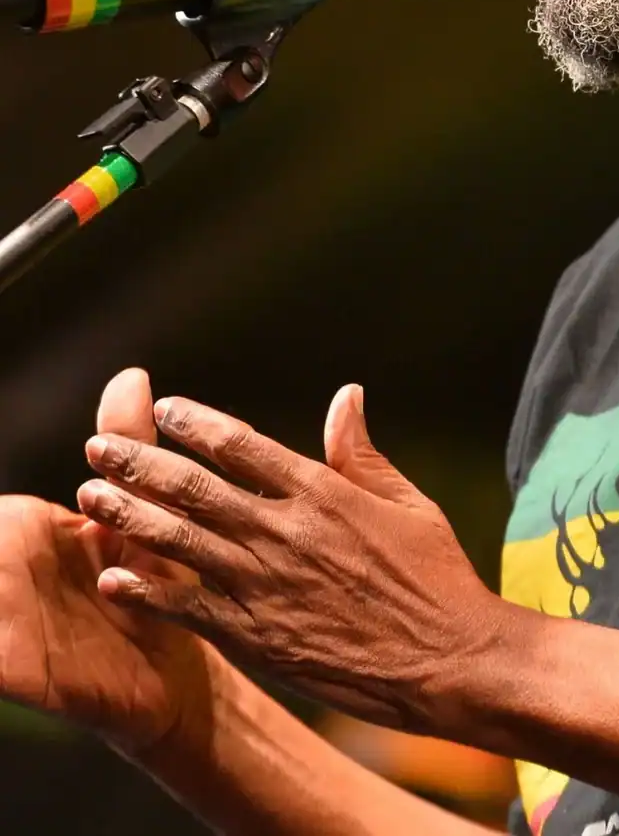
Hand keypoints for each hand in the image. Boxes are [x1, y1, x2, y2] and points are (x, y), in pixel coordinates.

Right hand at [0, 369, 221, 755]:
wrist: (171, 671)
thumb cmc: (149, 582)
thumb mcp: (138, 513)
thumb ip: (129, 451)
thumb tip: (133, 377)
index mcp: (21, 528)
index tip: (32, 521)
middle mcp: (2, 570)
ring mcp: (4, 620)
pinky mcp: (17, 670)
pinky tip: (2, 641)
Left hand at [76, 385, 507, 735]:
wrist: (449, 660)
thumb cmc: (435, 578)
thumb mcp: (407, 502)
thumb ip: (361, 453)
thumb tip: (347, 394)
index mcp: (321, 492)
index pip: (242, 445)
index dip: (197, 423)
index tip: (165, 410)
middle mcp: (285, 532)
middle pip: (195, 487)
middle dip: (141, 462)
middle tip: (98, 445)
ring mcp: (266, 586)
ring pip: (181, 540)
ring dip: (130, 517)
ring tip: (91, 497)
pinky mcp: (258, 638)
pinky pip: (188, 609)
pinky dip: (148, 592)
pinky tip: (114, 579)